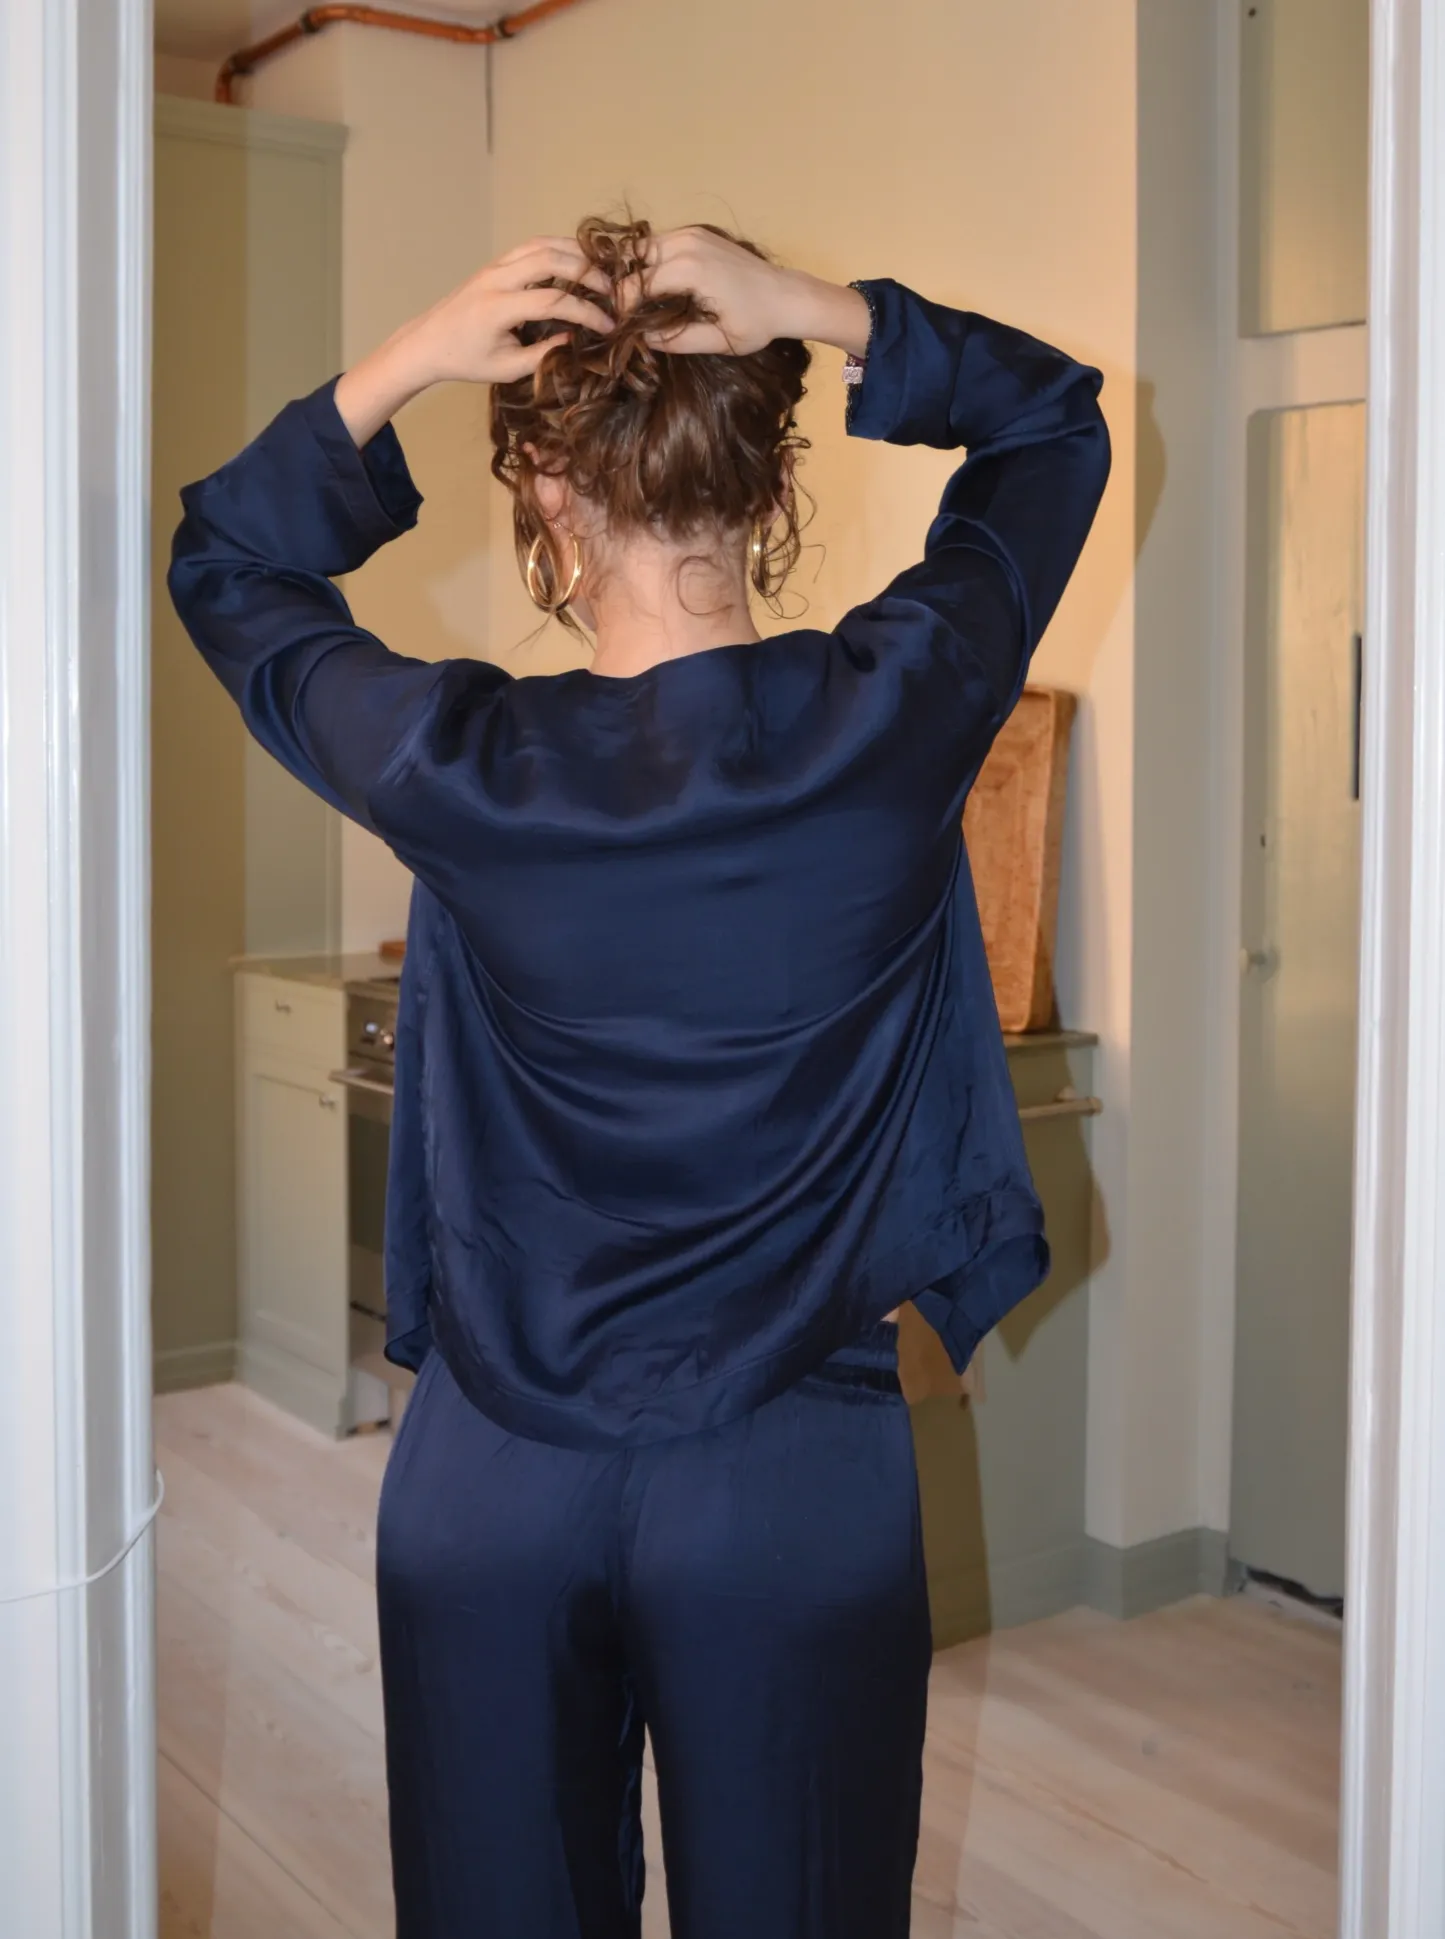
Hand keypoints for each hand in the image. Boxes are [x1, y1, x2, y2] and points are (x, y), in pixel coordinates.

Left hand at [406, 236, 616, 384]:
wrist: (428, 342)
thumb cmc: (466, 361)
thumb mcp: (507, 369)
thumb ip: (543, 355)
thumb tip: (575, 338)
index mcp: (497, 308)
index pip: (552, 300)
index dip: (584, 312)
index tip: (606, 326)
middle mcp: (496, 279)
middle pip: (549, 259)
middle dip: (585, 272)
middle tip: (610, 291)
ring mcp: (495, 266)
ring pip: (541, 244)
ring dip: (574, 253)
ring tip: (600, 272)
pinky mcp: (496, 263)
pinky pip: (531, 246)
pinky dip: (558, 249)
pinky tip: (576, 262)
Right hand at [619, 227, 869, 359]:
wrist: (785, 295)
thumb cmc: (756, 323)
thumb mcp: (717, 341)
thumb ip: (676, 340)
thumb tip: (642, 339)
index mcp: (689, 269)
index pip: (636, 285)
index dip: (622, 307)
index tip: (617, 327)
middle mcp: (686, 243)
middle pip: (634, 259)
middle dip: (623, 285)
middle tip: (622, 312)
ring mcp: (692, 232)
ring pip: (644, 247)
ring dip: (635, 270)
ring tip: (634, 299)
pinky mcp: (697, 231)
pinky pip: (661, 242)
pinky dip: (651, 260)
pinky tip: (654, 283)